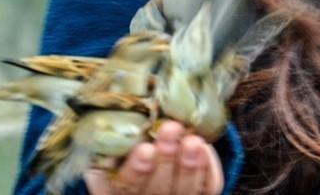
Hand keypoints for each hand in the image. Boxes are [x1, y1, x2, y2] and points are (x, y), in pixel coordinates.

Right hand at [84, 121, 222, 194]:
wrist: (158, 154)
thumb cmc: (128, 150)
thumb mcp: (113, 150)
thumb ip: (110, 148)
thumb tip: (112, 136)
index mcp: (122, 191)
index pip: (126, 187)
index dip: (136, 170)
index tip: (145, 148)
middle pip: (158, 190)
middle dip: (166, 160)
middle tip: (170, 130)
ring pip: (185, 190)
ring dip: (189, 165)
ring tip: (192, 140)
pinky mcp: (203, 193)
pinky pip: (209, 185)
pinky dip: (207, 166)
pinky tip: (204, 147)